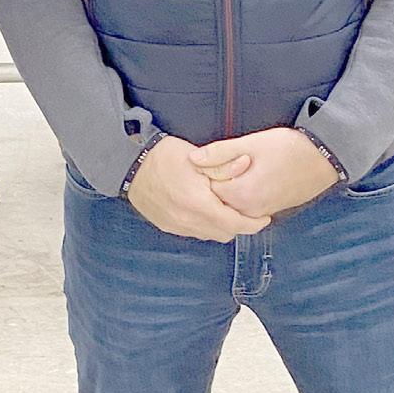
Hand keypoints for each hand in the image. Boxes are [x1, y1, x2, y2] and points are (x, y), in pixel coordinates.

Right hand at [127, 135, 267, 240]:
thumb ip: (223, 165)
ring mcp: (176, 226)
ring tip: (224, 208)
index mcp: (198, 204)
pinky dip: (204, 225)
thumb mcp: (197, 157)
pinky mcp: (167, 226)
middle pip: (225, 233)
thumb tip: (247, 164)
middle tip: (245, 210)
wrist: (129, 165)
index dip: (254, 223)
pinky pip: (193, 232)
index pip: (235, 223)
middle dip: (238, 224)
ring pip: (209, 235)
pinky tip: (203, 209)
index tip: (264, 217)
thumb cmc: (163, 157)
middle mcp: (188, 221)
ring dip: (221, 225)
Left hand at [192, 128, 339, 218]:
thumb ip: (220, 152)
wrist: (324, 159)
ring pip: (229, 205)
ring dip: (223, 189)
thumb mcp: (251, 144)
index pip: (206, 190)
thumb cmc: (288, 147)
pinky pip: (243, 207)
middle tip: (210, 162)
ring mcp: (260, 212)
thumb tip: (192, 159)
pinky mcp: (269, 209)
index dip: (200, 173)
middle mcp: (249, 210)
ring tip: (225, 167)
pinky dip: (236, 195)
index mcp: (242, 194)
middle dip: (209, 184)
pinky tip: (240, 177)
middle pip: (216, 201)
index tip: (202, 159)